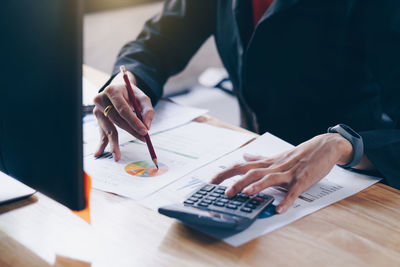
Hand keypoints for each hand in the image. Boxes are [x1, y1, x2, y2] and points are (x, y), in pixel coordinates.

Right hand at [92, 71, 154, 160]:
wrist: (118, 89)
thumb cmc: (131, 94)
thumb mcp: (142, 97)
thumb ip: (148, 110)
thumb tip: (147, 126)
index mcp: (112, 91)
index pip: (123, 110)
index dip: (134, 121)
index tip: (144, 131)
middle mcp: (101, 99)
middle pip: (117, 120)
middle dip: (131, 131)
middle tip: (143, 139)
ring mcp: (97, 109)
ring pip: (109, 128)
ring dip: (115, 143)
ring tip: (117, 156)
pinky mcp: (98, 118)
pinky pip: (102, 132)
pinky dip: (101, 144)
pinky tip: (99, 153)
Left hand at [210, 133, 352, 213]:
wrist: (324, 146)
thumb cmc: (300, 154)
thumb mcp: (277, 156)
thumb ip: (260, 158)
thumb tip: (245, 156)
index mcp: (268, 163)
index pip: (242, 166)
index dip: (226, 173)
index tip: (211, 181)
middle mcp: (275, 166)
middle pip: (253, 172)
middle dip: (238, 182)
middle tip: (225, 193)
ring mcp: (289, 173)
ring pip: (270, 178)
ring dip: (258, 186)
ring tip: (247, 194)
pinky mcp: (303, 180)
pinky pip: (293, 191)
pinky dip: (286, 200)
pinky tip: (280, 209)